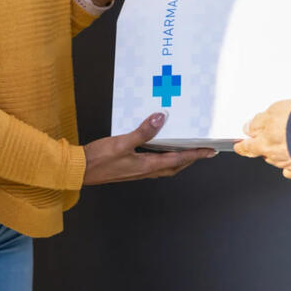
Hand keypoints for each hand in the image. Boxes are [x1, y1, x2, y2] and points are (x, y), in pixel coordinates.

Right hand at [83, 112, 215, 184]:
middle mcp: (145, 171)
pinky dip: (162, 157)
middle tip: (201, 151)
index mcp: (147, 165)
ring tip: (185, 149)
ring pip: (164, 166)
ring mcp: (138, 171)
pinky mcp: (130, 169)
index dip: (196, 154)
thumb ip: (142, 131)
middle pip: (175, 166)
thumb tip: (160, 118)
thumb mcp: (121, 142)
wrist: (79, 170)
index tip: (210, 151)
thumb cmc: (98, 159)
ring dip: (177, 159)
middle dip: (190, 159)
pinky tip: (157, 148)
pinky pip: (153, 163)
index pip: (179, 159)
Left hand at [234, 99, 290, 179]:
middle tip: (270, 137)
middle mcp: (275, 157)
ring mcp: (290, 164)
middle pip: (264, 154)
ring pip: (279, 161)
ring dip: (281, 153)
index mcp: (263, 143)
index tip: (240, 146)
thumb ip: (259, 121)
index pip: (248, 147)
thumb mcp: (274, 110)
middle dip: (264, 147)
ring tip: (290, 142)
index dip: (243, 146)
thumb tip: (249, 127)